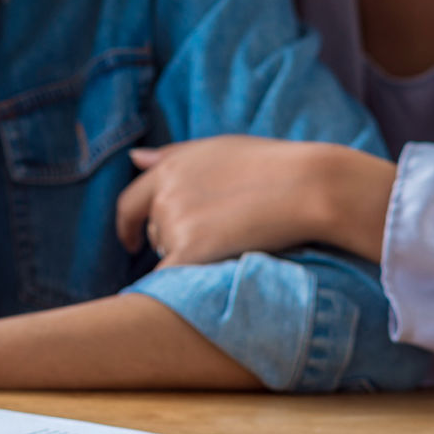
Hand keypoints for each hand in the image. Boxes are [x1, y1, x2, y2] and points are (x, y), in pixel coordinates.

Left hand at [115, 137, 394, 265]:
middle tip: (219, 237)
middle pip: (155, 232)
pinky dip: (180, 285)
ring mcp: (174, 223)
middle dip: (175, 239)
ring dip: (189, 256)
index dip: (127, 225)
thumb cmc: (271, 164)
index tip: (131, 241)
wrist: (306, 186)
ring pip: (169, 254)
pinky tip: (203, 281)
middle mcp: (164, 194)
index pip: (130, 203)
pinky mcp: (189, 251)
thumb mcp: (218, 148)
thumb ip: (173, 155)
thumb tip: (133, 158)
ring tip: (232, 243)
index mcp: (169, 168)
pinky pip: (169, 280)